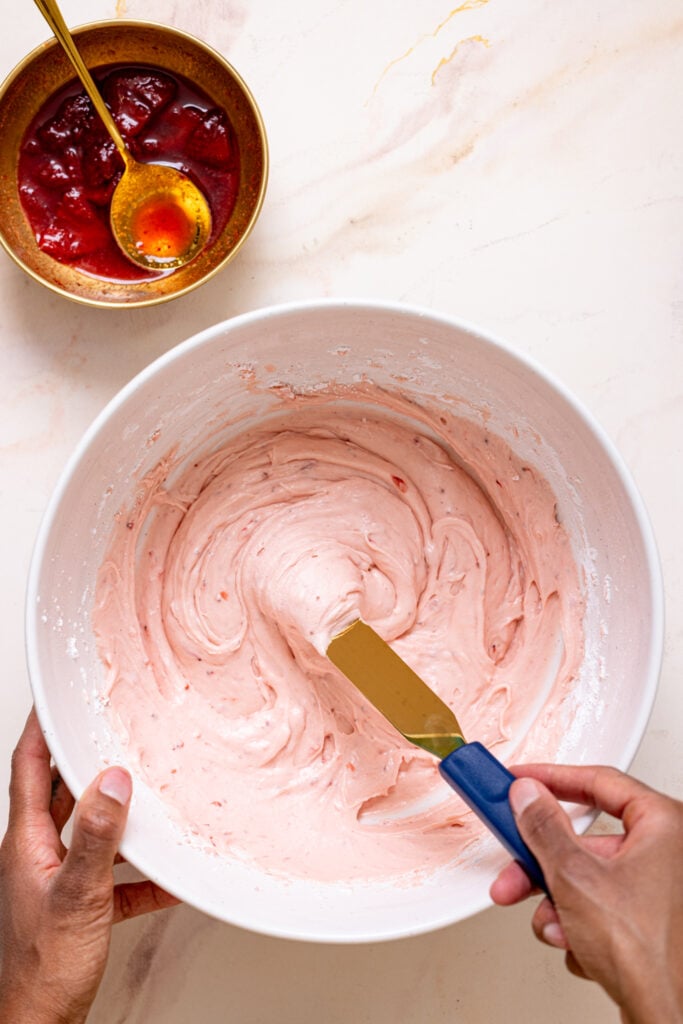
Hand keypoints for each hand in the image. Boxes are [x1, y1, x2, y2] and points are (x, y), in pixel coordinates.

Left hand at [0, 709, 178, 1023]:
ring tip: (147, 795)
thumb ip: (98, 837)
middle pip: (59, 792)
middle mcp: (35, 854)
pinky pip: (112, 876)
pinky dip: (140, 872)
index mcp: (26, 842)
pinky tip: (168, 877)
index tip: (55, 698)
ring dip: (117, 814)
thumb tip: (113, 782)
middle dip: (84, 762)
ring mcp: (55, 880)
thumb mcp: (77, 896)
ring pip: (88, 831)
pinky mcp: (77, 907)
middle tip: (109, 734)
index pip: (28, 766)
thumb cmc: (41, 972)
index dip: (40, 728)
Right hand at [490, 764, 682, 1023]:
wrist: (667, 1018)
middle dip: (543, 864)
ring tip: (556, 925)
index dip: (553, 778)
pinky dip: (579, 926)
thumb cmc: (647, 954)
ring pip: (587, 879)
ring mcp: (660, 890)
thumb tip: (529, 796)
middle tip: (513, 866)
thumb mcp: (576, 877)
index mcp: (665, 825)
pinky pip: (598, 908)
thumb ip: (544, 828)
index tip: (522, 781)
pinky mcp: (648, 923)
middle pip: (585, 840)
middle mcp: (668, 853)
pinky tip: (579, 945)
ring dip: (559, 904)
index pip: (600, 782)